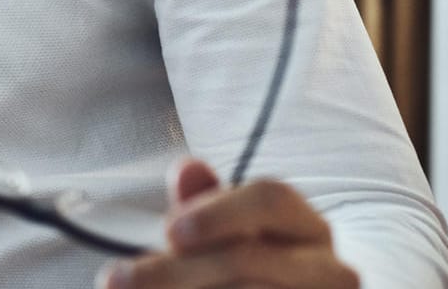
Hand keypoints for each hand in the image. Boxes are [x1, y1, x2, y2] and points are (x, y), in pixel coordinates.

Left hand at [97, 159, 357, 288]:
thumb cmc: (240, 274)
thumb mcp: (222, 238)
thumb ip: (205, 208)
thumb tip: (188, 169)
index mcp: (305, 226)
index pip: (271, 198)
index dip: (217, 212)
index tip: (169, 231)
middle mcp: (330, 268)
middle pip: (247, 259)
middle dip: (178, 270)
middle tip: (118, 278)